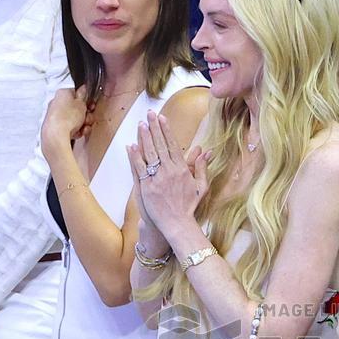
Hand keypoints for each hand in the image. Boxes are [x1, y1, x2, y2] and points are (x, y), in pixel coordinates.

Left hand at [41, 86, 94, 158]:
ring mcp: (55, 116)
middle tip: (88, 116)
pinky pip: (70, 128)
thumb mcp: (81, 103)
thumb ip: (84, 95)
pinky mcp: (56, 127)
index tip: (90, 105)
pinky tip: (79, 132)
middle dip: (85, 114)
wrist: (57, 134)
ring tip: (84, 127)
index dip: (86, 100)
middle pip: (75, 108)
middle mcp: (56, 103)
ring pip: (74, 119)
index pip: (76, 93)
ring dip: (82, 124)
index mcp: (62, 93)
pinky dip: (76, 131)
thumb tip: (83, 90)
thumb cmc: (66, 118)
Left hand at [127, 111, 208, 237]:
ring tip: (141, 124)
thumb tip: (205, 151)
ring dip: (145, 138)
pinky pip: (140, 168)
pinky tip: (132, 145)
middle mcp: (170, 172)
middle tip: (150, 114)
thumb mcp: (201, 187)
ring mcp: (158, 179)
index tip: (162, 119)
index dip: (166, 131)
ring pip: (150, 154)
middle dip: (155, 128)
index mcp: (182, 170)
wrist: (177, 224)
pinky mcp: (147, 187)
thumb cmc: (189, 207)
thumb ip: (202, 167)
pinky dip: (136, 157)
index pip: (173, 145)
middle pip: (161, 145)